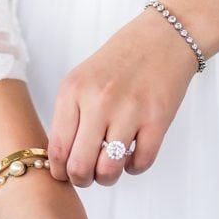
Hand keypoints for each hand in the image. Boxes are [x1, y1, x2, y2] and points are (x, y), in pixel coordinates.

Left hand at [48, 13, 194, 187]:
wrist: (162, 39)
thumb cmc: (117, 63)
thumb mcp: (80, 81)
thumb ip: (68, 115)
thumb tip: (61, 158)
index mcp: (73, 92)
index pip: (57, 148)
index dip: (59, 170)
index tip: (63, 173)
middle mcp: (98, 102)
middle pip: (80, 165)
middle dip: (81, 180)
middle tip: (85, 177)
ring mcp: (129, 112)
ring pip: (110, 169)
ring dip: (107, 178)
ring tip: (108, 170)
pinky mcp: (158, 119)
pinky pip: (141, 163)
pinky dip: (134, 168)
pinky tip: (130, 158)